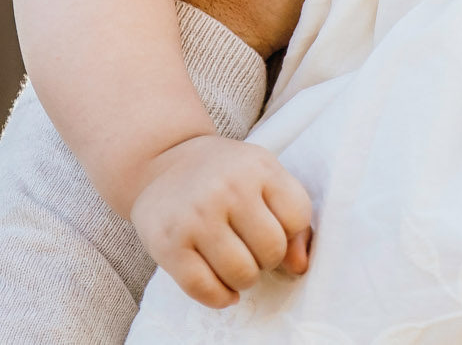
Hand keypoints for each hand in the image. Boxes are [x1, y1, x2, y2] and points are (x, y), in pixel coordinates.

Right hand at [132, 134, 315, 307]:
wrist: (162, 164)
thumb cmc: (223, 176)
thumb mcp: (264, 178)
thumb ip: (292, 218)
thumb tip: (299, 267)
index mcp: (258, 167)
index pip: (298, 217)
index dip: (290, 232)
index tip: (272, 228)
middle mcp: (227, 188)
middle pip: (271, 250)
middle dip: (267, 259)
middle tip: (250, 249)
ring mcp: (196, 216)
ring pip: (242, 274)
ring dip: (244, 279)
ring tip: (234, 264)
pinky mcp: (168, 244)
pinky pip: (205, 290)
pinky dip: (219, 297)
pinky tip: (219, 285)